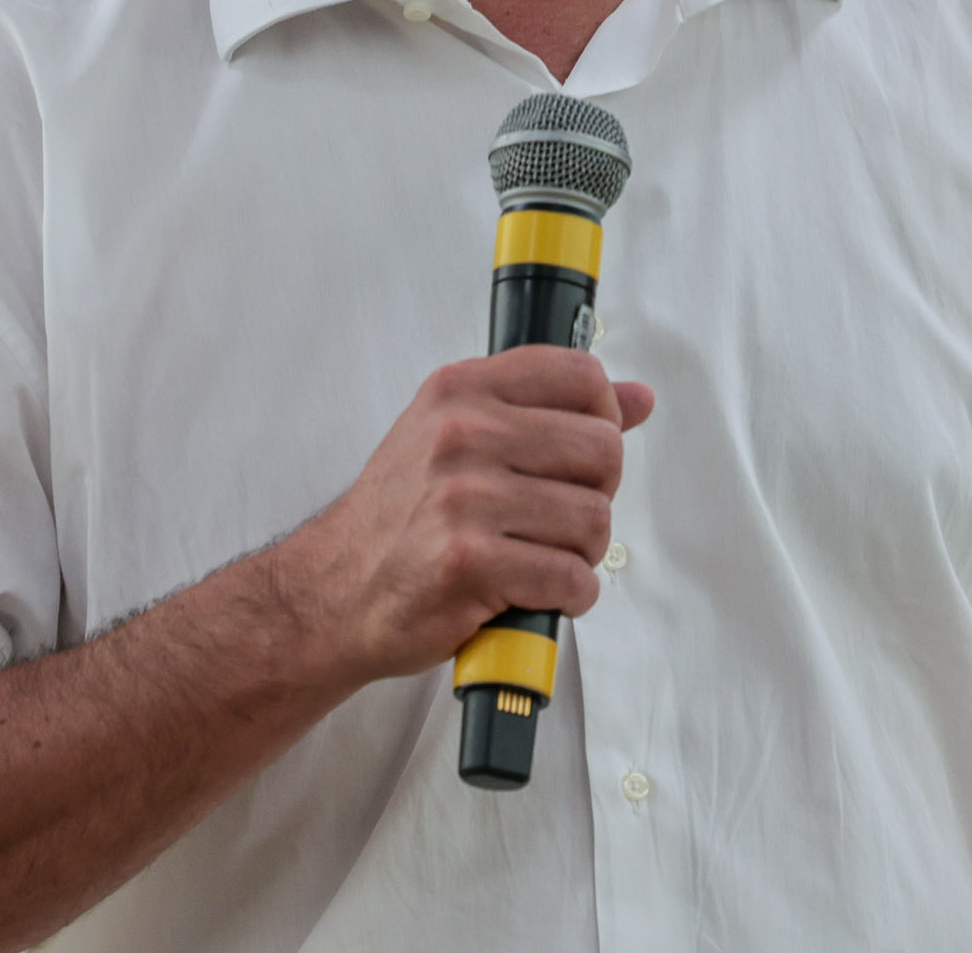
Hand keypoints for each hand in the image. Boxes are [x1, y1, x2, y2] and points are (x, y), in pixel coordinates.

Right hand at [270, 346, 654, 687]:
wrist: (335, 588)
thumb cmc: (401, 514)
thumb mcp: (458, 434)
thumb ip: (545, 409)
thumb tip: (636, 397)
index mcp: (461, 389)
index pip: (581, 375)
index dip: (603, 418)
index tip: (581, 451)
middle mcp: (461, 433)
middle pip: (602, 450)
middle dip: (596, 493)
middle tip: (558, 515)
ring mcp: (464, 498)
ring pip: (594, 520)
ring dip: (581, 552)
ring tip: (540, 555)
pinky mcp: (470, 563)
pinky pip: (571, 578)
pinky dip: (569, 596)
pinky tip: (535, 590)